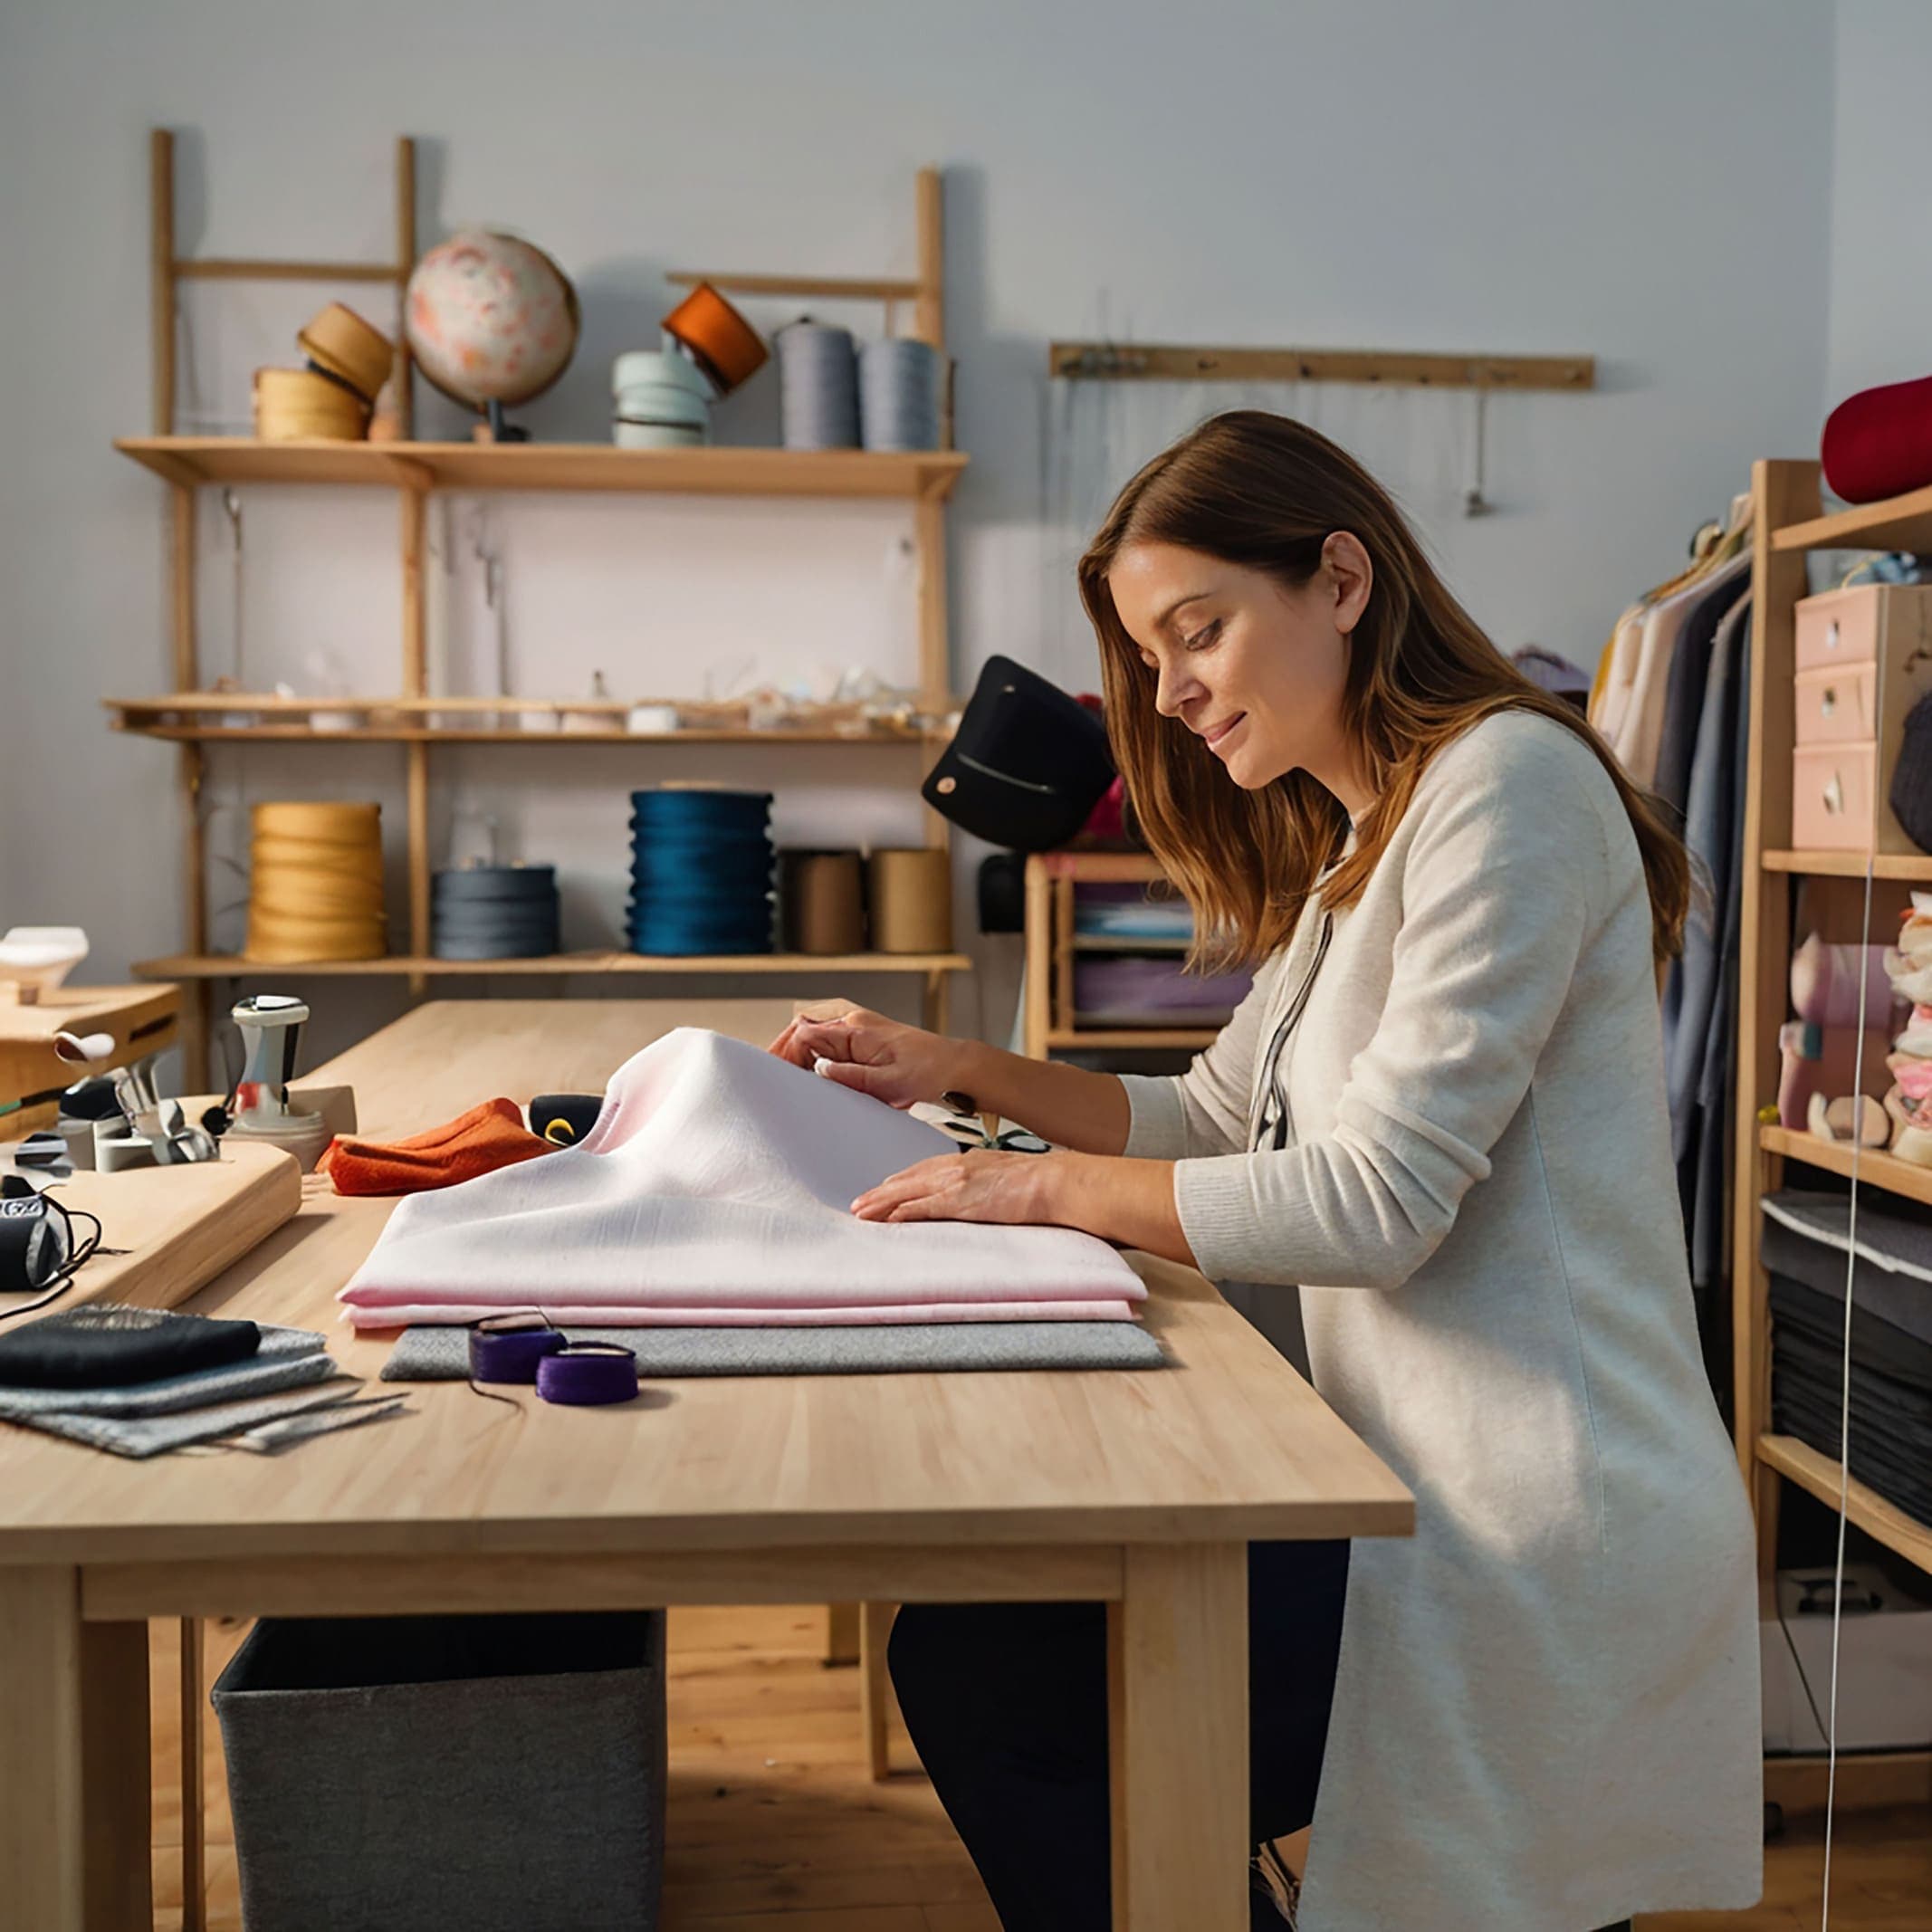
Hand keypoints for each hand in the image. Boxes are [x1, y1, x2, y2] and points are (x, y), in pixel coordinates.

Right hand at [766, 1003, 965, 1109]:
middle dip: (784, 1052)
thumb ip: (849, 1076)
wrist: (955, 1068)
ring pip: (813, 1036)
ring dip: (797, 1055)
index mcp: (856, 1029)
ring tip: (785, 1081)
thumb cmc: (928, 1073)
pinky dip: (814, 1058)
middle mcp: (853, 1023)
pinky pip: (829, 1044)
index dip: (785, 1054)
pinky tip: (810, 1077)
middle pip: (803, 1030)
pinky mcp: (864, 1040)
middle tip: (771, 1079)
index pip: (805, 1033)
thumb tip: (816, 1070)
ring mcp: (858, 1030)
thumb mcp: (887, 1082)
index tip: (775, 1076)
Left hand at [851, 1149, 1055, 1223]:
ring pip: (908, 1192)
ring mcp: (957, 1182)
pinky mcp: (962, 1200)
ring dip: (882, 1203)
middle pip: (908, 1179)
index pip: (924, 1170)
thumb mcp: (1003, 1174)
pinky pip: (924, 1208)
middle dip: (881, 1192)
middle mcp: (956, 1167)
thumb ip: (983, 1181)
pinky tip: (888, 1220)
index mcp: (966, 1161)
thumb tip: (977, 1193)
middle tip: (859, 1203)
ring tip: (861, 1212)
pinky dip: (903, 1213)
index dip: (900, 1181)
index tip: (883, 1189)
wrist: (1053, 1181)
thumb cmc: (1037, 1181)